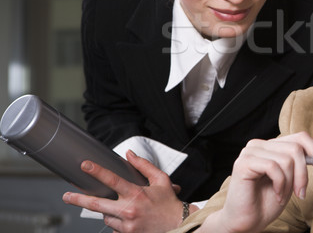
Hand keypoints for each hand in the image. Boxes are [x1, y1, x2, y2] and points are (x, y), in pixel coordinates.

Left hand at [62, 150, 190, 232]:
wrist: (178, 225)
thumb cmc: (169, 202)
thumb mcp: (161, 180)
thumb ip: (144, 166)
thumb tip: (129, 154)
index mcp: (137, 194)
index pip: (112, 180)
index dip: (97, 171)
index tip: (85, 165)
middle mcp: (129, 210)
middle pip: (97, 204)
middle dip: (79, 199)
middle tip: (66, 195)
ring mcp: (127, 225)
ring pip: (106, 216)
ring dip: (108, 211)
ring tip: (121, 208)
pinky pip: (114, 227)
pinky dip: (118, 221)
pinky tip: (130, 219)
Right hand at [200, 132, 312, 232]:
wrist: (246, 222)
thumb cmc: (266, 202)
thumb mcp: (290, 180)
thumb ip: (299, 164)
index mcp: (271, 147)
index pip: (299, 137)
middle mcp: (259, 145)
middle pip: (295, 148)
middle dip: (303, 174)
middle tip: (300, 192)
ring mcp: (250, 152)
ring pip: (287, 159)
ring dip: (290, 183)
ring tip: (282, 195)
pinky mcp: (244, 163)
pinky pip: (274, 167)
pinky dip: (280, 184)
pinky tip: (276, 194)